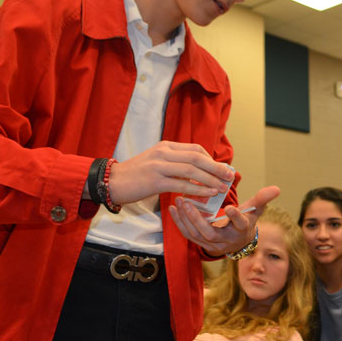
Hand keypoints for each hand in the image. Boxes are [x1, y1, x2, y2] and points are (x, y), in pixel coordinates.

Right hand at [107, 141, 233, 204]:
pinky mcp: (155, 181)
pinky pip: (182, 184)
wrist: (111, 182)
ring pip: (192, 170)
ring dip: (211, 179)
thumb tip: (197, 172)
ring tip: (223, 187)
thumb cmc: (136, 175)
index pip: (195, 149)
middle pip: (197, 157)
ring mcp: (159, 166)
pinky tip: (208, 193)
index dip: (211, 159)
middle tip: (229, 176)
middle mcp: (164, 153)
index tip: (221, 169)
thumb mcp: (156, 161)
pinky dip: (198, 189)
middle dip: (216, 167)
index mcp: (166, 146)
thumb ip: (175, 163)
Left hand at [169, 185, 279, 256]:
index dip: (236, 217)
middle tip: (187, 202)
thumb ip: (263, 198)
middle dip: (197, 219)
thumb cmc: (245, 222)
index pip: (240, 224)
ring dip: (186, 220)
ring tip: (179, 202)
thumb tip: (277, 188)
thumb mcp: (255, 210)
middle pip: (210, 233)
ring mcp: (213, 245)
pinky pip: (189, 236)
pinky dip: (180, 224)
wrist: (238, 243)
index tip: (230, 207)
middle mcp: (227, 241)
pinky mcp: (202, 245)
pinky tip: (174, 209)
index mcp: (242, 230)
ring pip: (196, 235)